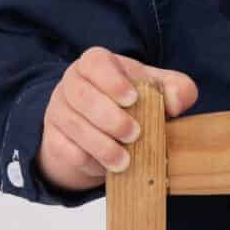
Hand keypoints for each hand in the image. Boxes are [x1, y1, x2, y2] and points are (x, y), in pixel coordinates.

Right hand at [36, 47, 198, 192]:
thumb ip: (177, 89)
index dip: (112, 80)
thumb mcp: (158, 91)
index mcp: (96, 64)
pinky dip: (86, 160)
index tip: (132, 99)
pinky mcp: (53, 137)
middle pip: (81, 95)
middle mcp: (72, 83)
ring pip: (72, 125)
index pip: (95, 62)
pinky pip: (63, 148)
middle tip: (135, 134)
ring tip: (124, 161)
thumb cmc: (134, 105)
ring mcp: (58, 110)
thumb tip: (176, 103)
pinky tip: (105, 168)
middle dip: (109, 118)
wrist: (103, 133)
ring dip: (100, 145)